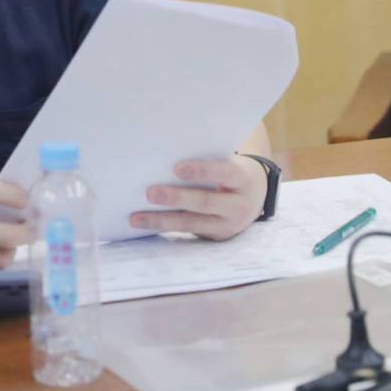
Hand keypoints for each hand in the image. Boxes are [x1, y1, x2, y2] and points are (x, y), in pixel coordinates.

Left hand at [127, 155, 266, 240]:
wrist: (255, 194)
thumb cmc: (230, 170)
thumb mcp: (228, 161)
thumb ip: (206, 158)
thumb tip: (164, 153)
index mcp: (242, 178)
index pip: (223, 172)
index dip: (201, 170)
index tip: (177, 168)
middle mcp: (239, 206)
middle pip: (205, 203)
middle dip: (175, 198)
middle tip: (149, 193)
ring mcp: (227, 225)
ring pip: (191, 224)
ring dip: (161, 221)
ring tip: (135, 218)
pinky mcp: (215, 237)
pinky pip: (187, 233)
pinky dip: (164, 228)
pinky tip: (145, 224)